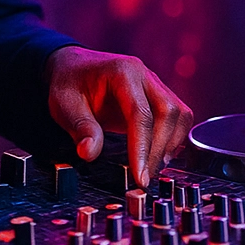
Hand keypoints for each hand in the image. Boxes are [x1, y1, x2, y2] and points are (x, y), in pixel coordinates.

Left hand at [45, 46, 191, 187]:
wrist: (74, 67)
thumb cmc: (70, 83)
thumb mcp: (64, 105)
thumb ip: (81, 128)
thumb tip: (90, 153)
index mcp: (122, 73)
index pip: (141, 113)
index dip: (142, 147)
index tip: (139, 175)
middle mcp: (145, 75)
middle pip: (169, 112)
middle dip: (160, 149)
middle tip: (144, 177)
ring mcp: (154, 84)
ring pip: (179, 114)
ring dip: (170, 143)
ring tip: (152, 167)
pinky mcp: (158, 95)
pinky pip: (177, 116)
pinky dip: (172, 137)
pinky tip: (157, 155)